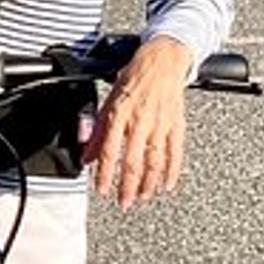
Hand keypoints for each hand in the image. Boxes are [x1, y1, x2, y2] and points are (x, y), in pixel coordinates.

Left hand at [84, 36, 193, 208]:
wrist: (161, 61)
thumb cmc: (132, 80)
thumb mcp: (107, 103)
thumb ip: (96, 132)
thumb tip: (86, 156)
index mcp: (120, 115)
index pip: (110, 151)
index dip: (106, 174)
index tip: (103, 190)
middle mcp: (140, 121)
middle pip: (133, 161)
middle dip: (128, 186)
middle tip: (124, 202)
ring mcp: (161, 124)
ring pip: (155, 161)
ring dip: (148, 184)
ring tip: (142, 197)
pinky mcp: (176, 125)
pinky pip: (175, 153)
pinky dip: (172, 171)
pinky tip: (166, 185)